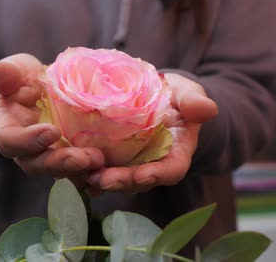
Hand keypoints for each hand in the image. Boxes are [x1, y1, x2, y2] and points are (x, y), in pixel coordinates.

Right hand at [0, 53, 103, 177]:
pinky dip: (98, 174)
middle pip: (39, 165)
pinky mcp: (69, 159)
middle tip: (86, 158)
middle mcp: (26, 152)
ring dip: (84, 173)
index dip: (29, 141)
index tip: (52, 131)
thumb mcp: (11, 72)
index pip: (12, 141)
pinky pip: (82, 173)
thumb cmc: (17, 82)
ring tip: (103, 163)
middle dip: (62, 164)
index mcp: (7, 131)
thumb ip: (4, 75)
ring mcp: (48, 158)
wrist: (30, 95)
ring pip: (63, 173)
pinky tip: (118, 173)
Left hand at [86, 73, 217, 193]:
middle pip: (137, 180)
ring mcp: (129, 164)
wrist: (154, 97)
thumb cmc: (175, 97)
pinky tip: (68, 169)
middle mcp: (151, 165)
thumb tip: (207, 109)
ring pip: (114, 178)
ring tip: (80, 175)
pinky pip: (96, 167)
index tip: (144, 175)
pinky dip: (83, 170)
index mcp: (175, 154)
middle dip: (120, 181)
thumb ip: (194, 101)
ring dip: (97, 179)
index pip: (171, 170)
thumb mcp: (187, 94)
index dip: (158, 175)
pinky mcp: (109, 157)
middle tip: (101, 179)